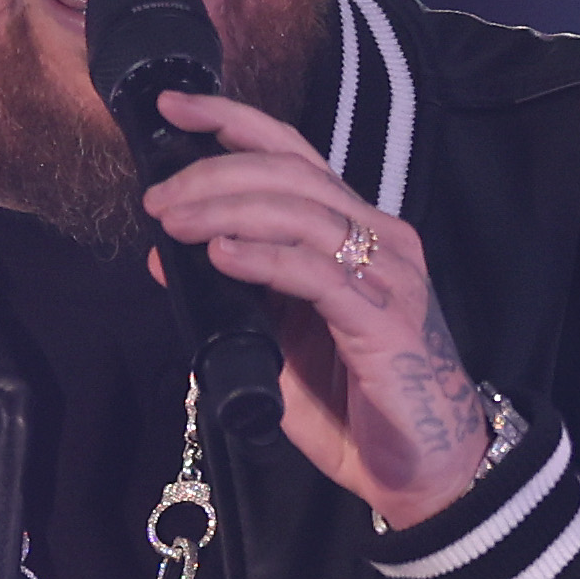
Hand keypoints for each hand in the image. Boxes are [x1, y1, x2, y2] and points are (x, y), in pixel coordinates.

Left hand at [137, 89, 485, 527]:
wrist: (422, 472)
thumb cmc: (355, 406)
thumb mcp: (276, 341)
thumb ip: (233, 295)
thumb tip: (165, 253)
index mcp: (353, 233)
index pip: (293, 155)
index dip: (233, 122)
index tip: (172, 107)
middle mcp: (378, 238)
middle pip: (290, 173)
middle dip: (214, 172)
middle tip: (157, 196)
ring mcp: (387, 275)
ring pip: (300, 212)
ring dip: (226, 209)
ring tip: (174, 221)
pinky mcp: (384, 319)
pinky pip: (315, 273)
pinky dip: (263, 257)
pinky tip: (221, 254)